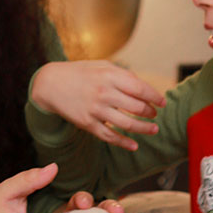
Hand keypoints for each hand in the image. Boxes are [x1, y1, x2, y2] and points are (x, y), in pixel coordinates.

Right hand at [31, 61, 164, 150]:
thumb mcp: (102, 66)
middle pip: (137, 107)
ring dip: (144, 128)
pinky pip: (109, 136)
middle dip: (150, 112)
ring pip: (127, 124)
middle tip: (154, 114)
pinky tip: (134, 146)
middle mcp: (104, 92)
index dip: (155, 97)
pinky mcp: (87, 123)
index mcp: (110, 75)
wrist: (50, 84)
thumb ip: (124, 75)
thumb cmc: (80, 73)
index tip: (162, 103)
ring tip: (153, 129)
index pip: (141, 89)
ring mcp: (95, 109)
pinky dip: (124, 142)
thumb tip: (145, 90)